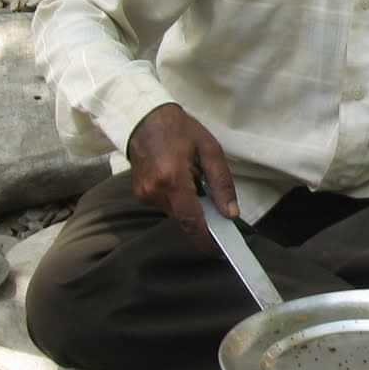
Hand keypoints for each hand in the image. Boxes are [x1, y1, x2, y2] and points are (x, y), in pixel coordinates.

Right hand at [125, 102, 238, 247]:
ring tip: (196, 183)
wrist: (144, 118)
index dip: (205, 238)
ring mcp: (143, 194)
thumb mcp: (210, 150)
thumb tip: (230, 213)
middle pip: (183, 219)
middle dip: (201, 219)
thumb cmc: (181, 130)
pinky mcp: (139, 194)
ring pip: (174, 213)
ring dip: (189, 207)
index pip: (190, 220)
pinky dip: (178, 200)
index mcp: (173, 179)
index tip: (219, 251)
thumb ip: (221, 183)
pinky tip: (182, 182)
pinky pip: (165, 205)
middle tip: (218, 212)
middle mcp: (154, 191)